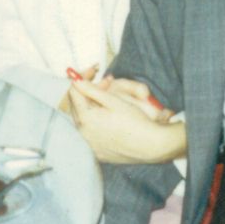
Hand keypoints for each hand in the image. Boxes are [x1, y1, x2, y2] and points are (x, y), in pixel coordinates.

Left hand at [67, 78, 185, 164]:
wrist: (151, 145)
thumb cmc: (135, 121)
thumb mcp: (114, 101)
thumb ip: (92, 90)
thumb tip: (76, 80)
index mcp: (86, 119)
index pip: (74, 92)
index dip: (83, 78)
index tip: (94, 71)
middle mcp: (83, 134)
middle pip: (77, 106)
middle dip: (88, 91)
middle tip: (106, 83)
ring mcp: (90, 145)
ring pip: (82, 119)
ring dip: (91, 106)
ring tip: (108, 99)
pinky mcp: (98, 152)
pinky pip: (89, 133)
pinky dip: (94, 121)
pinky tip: (108, 116)